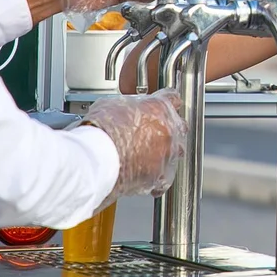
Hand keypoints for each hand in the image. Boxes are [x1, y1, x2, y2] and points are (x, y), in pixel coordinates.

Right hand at [79, 89, 187, 203]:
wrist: (97, 157)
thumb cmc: (102, 130)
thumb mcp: (114, 105)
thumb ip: (130, 107)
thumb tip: (126, 110)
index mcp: (159, 108)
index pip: (172, 99)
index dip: (168, 102)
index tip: (162, 106)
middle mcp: (168, 130)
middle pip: (179, 126)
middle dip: (168, 129)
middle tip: (151, 132)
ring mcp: (166, 153)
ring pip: (176, 152)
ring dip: (166, 152)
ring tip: (147, 155)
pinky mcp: (158, 175)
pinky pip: (163, 177)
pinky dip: (156, 177)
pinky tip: (144, 175)